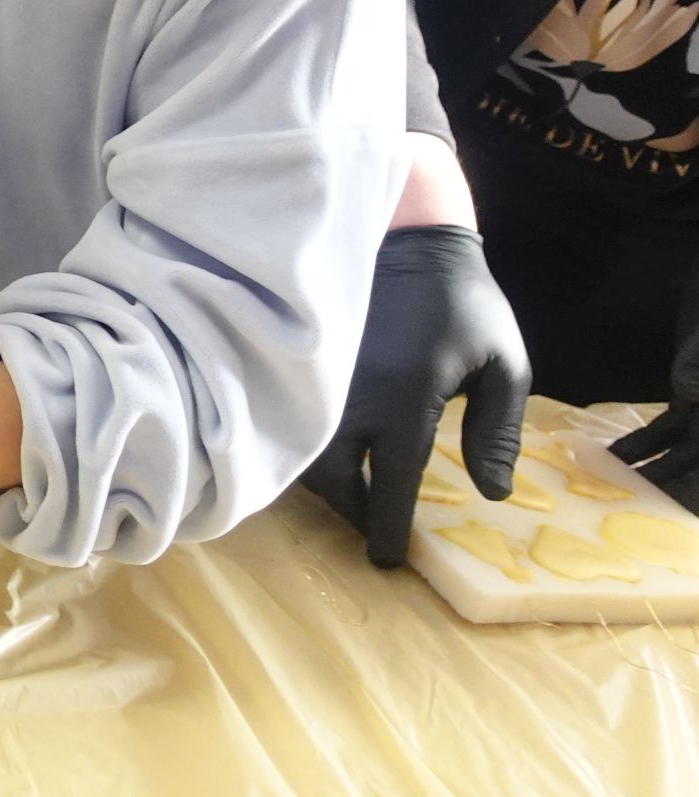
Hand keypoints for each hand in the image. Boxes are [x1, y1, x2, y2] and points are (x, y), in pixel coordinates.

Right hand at [304, 225, 529, 565]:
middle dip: (350, 513)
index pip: (391, 485)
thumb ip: (498, 431)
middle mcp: (354, 398)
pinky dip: (302, 450)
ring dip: (323, 484)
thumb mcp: (505, 364)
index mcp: (407, 401)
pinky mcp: (300, 365)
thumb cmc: (464, 304)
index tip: (388, 559)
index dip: (387, 530)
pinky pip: (291, 423)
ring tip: (349, 494)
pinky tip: (321, 455)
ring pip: (302, 454)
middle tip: (368, 529)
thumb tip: (490, 493)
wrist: (404, 236)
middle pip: (335, 479)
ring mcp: (320, 381)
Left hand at [612, 297, 698, 507]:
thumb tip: (689, 389)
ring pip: (685, 455)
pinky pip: (669, 430)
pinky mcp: (694, 393)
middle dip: (669, 496)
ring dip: (650, 473)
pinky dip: (643, 444)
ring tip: (610, 492)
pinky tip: (612, 457)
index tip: (669, 521)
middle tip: (626, 516)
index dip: (696, 500)